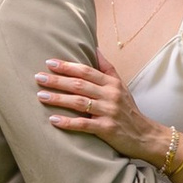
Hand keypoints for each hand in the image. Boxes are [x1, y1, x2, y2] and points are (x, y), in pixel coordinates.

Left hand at [35, 52, 160, 160]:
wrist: (145, 135)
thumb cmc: (128, 109)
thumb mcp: (120, 85)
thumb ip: (106, 67)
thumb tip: (94, 47)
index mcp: (112, 83)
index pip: (86, 71)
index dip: (67, 66)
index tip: (49, 62)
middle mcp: (110, 95)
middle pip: (80, 85)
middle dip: (57, 80)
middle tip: (38, 77)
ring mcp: (109, 112)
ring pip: (79, 103)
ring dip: (58, 99)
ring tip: (41, 96)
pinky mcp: (107, 129)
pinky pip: (84, 124)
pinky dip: (68, 122)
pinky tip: (53, 120)